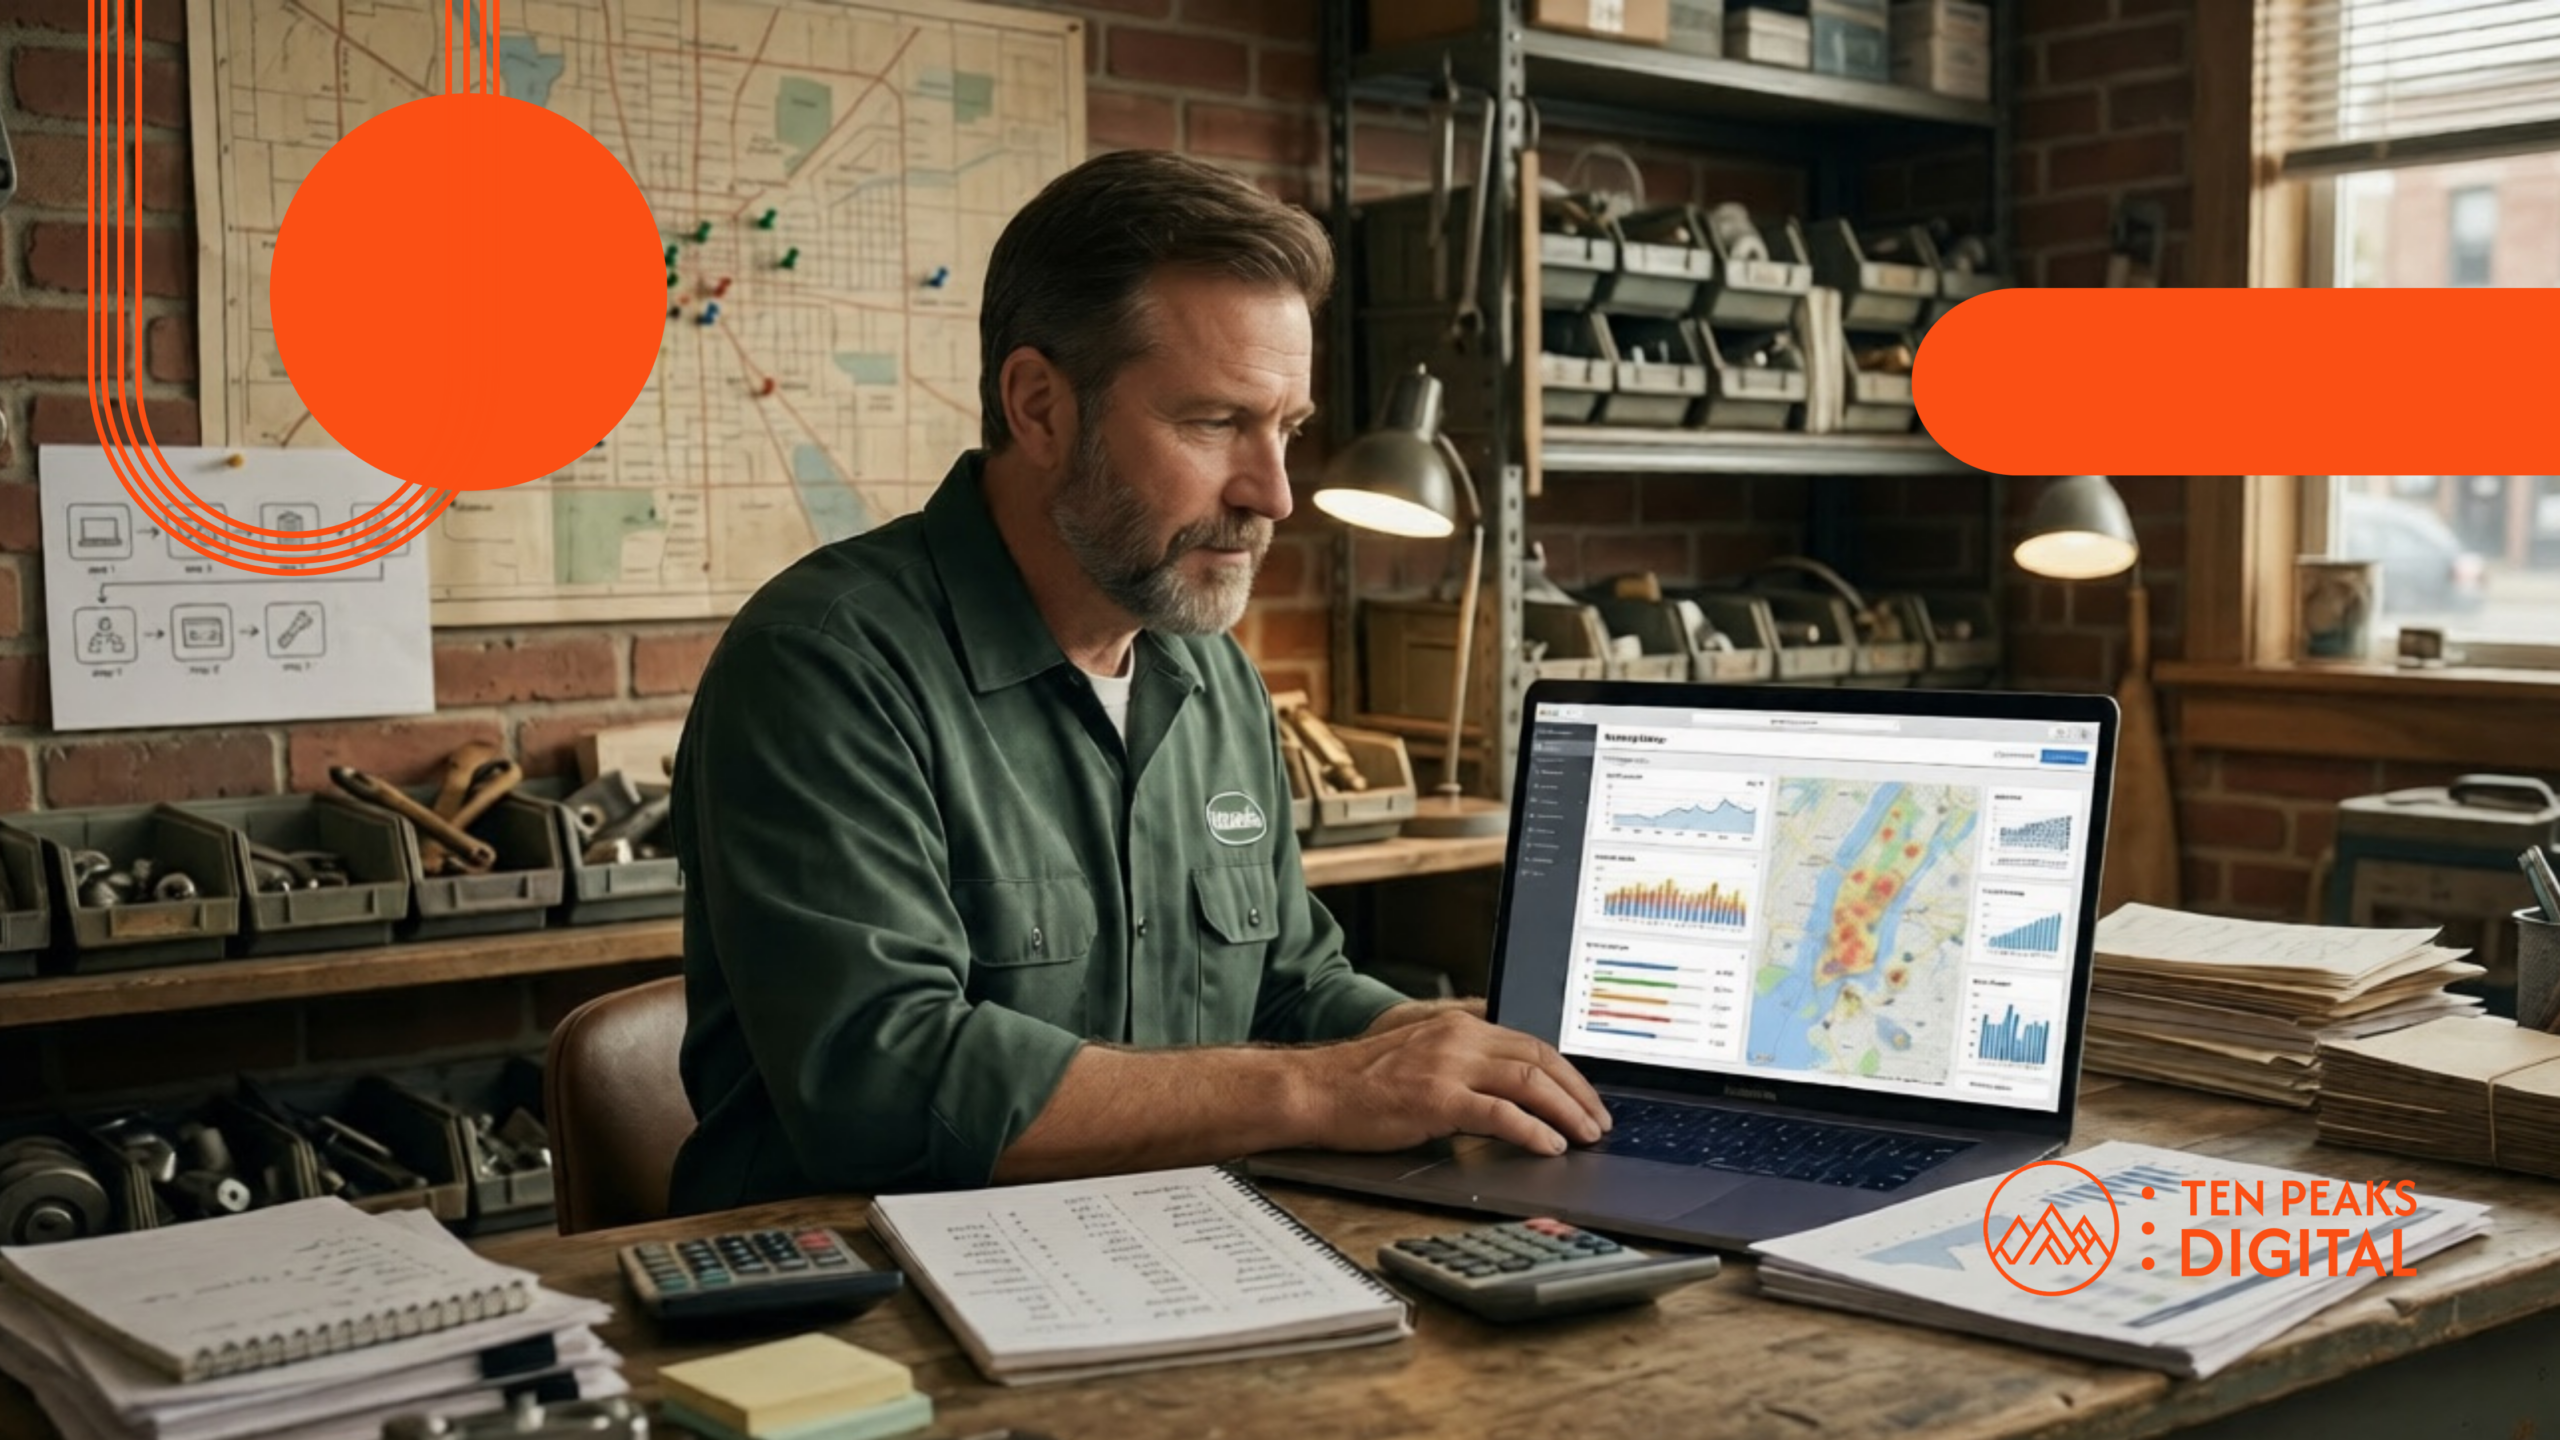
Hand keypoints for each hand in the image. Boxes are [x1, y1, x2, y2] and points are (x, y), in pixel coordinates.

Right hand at [1305, 1011, 1610, 1156]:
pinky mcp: (1436, 1098)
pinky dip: (1532, 1130)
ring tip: (1584, 1136)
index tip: (1587, 1099)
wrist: (1313, 1090)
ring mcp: (1447, 1066)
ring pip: (1528, 1081)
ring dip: (1566, 1111)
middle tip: (1598, 1122)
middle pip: (1540, 1058)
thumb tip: (1510, 1092)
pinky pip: (1499, 1113)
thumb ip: (1463, 1064)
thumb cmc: (1361, 1083)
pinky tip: (1549, 1146)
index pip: (1531, 1043)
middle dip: (1578, 1093)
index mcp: (1459, 1026)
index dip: (1568, 1073)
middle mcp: (1458, 1037)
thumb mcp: (1421, 1057)